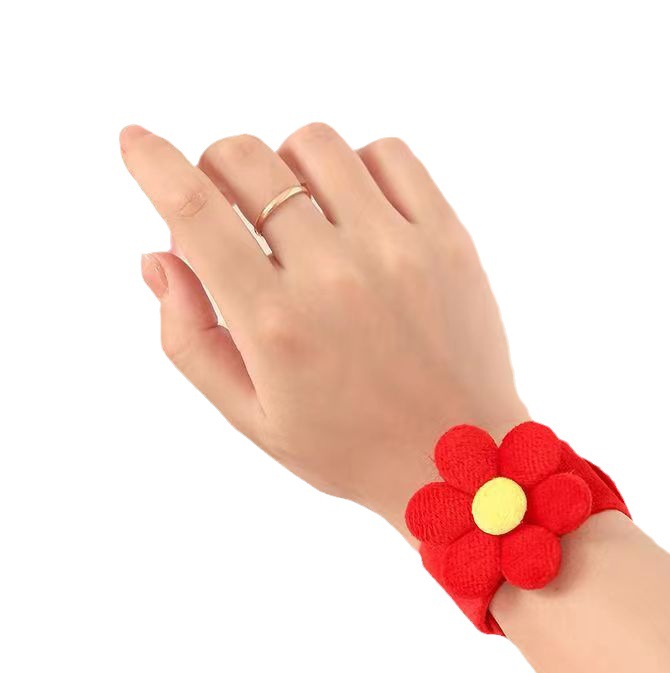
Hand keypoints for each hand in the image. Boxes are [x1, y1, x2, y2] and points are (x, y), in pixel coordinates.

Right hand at [121, 124, 526, 531]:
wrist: (460, 461)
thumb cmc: (348, 447)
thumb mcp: (251, 416)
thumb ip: (190, 338)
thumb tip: (159, 257)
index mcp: (275, 325)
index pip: (194, 212)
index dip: (150, 162)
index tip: (135, 140)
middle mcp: (334, 277)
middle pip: (247, 160)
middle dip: (217, 168)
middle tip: (231, 205)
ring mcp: (397, 250)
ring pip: (315, 146)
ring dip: (287, 166)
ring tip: (300, 213)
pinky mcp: (447, 239)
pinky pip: (389, 155)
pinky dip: (356, 166)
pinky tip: (354, 207)